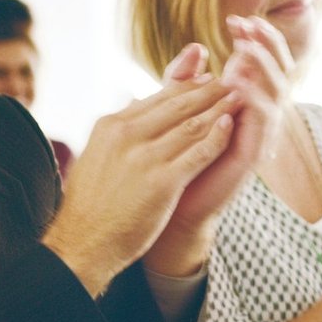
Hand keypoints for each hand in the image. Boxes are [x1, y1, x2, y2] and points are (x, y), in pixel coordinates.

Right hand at [44, 67, 239, 291]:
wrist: (83, 242)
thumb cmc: (91, 204)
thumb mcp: (95, 154)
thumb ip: (118, 130)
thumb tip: (130, 102)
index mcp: (111, 126)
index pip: (156, 99)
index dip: (186, 87)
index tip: (205, 80)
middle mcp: (127, 135)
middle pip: (177, 105)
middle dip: (207, 92)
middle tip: (230, 82)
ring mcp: (145, 158)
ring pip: (191, 125)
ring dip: (218, 109)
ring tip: (237, 98)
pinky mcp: (162, 182)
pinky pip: (198, 153)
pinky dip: (217, 137)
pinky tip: (231, 126)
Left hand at [144, 18, 292, 275]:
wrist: (172, 203)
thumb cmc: (176, 156)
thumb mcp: (177, 110)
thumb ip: (184, 80)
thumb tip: (196, 46)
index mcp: (246, 100)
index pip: (263, 61)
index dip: (256, 38)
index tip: (236, 19)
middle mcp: (259, 114)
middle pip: (280, 70)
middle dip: (266, 44)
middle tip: (246, 25)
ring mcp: (259, 134)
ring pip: (278, 92)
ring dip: (263, 67)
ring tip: (244, 48)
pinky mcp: (253, 153)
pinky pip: (263, 121)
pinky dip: (255, 99)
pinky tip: (237, 82)